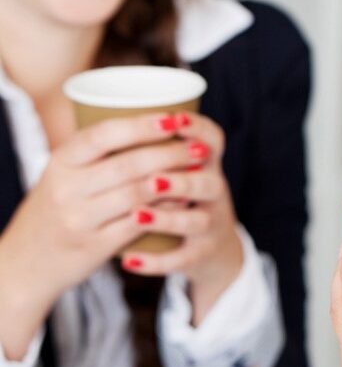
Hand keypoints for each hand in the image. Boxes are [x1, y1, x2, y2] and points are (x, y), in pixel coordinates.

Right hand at [0, 112, 210, 358]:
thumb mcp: (62, 174)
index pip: (104, 135)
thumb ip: (94, 152)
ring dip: (175, 180)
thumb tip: (146, 117)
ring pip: (137, 193)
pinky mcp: (94, 246)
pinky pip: (138, 224)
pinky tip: (184, 200)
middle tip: (199, 148)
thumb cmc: (57, 208)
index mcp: (61, 161)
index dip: (142, 125)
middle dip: (171, 153)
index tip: (174, 118)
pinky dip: (165, 210)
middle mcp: (67, 188)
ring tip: (198, 171)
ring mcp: (80, 219)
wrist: (27, 263)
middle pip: (129, 164)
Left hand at [119, 112, 243, 325]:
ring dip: (167, 219)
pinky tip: (129, 260)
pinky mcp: (200, 254)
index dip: (197, 129)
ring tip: (138, 216)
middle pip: (207, 183)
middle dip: (180, 180)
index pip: (214, 139)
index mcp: (207, 164)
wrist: (210, 247)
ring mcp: (210, 226)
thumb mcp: (182, 168)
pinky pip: (181, 260)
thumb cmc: (182, 198)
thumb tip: (102, 105)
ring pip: (197, 222)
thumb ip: (153, 143)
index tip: (173, 121)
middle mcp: (215, 192)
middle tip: (152, 179)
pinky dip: (155, 261)